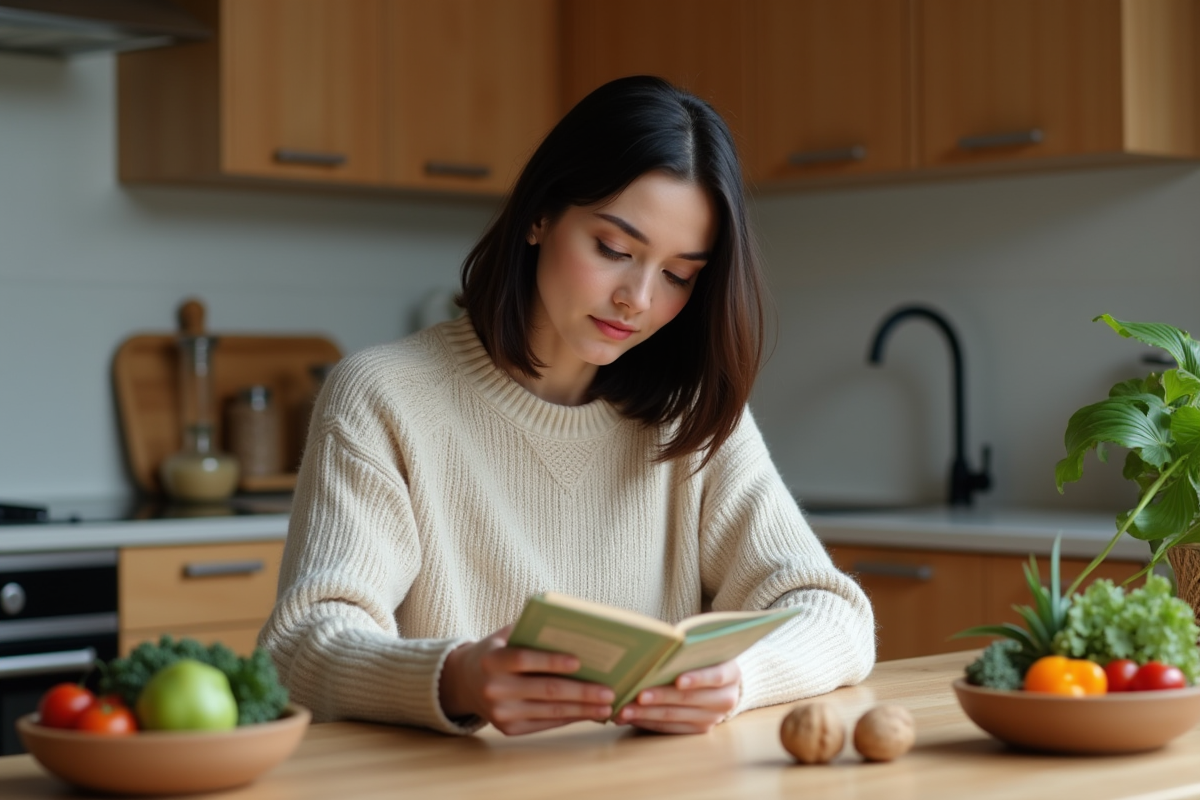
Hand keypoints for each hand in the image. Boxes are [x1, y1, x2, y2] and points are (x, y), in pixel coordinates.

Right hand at [438, 625, 615, 734]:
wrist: (465, 682)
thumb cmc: (497, 651)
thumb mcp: (506, 635)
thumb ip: (532, 631)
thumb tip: (576, 632)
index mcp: (492, 660)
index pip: (524, 659)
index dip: (551, 660)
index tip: (579, 661)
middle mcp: (494, 688)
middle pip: (545, 690)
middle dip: (581, 692)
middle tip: (609, 691)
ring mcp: (500, 713)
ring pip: (550, 711)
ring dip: (582, 709)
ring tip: (607, 705)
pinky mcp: (508, 729)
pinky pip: (545, 724)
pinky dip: (570, 718)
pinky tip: (589, 713)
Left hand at [615, 660, 740, 734]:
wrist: (720, 682)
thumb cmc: (703, 658)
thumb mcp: (703, 650)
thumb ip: (687, 649)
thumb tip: (656, 644)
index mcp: (731, 673)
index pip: (716, 676)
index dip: (697, 678)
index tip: (677, 680)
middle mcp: (725, 699)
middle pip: (689, 699)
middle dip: (660, 697)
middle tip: (636, 695)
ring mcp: (712, 718)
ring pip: (675, 716)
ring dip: (647, 713)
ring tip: (624, 710)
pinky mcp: (699, 730)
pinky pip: (670, 728)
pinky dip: (648, 722)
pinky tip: (631, 717)